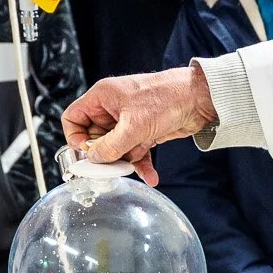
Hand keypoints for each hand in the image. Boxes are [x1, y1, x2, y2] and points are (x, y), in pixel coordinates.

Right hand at [62, 66, 216, 185]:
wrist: (199, 99)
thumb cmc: (167, 97)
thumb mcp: (134, 126)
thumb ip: (110, 146)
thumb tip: (94, 159)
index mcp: (103, 97)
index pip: (73, 118)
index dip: (76, 138)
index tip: (87, 154)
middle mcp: (112, 108)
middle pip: (94, 137)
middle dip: (104, 154)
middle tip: (111, 166)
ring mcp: (128, 121)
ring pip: (115, 148)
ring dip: (124, 161)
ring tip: (134, 167)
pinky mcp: (143, 131)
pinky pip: (133, 151)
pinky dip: (140, 164)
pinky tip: (150, 176)